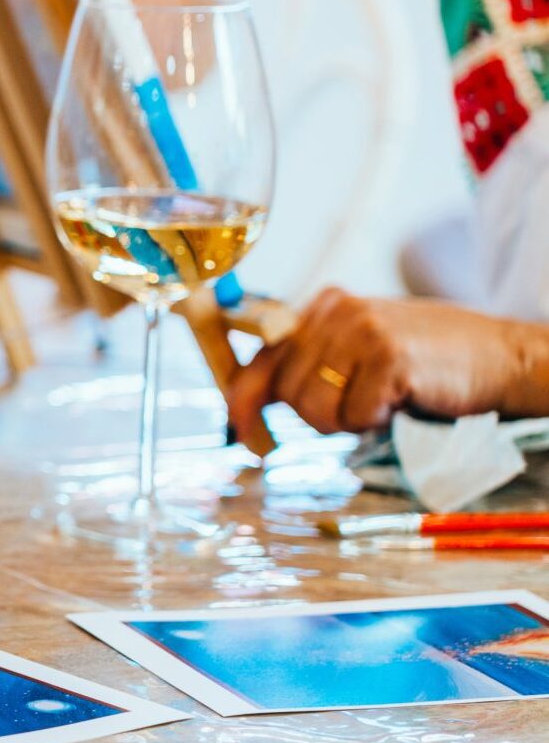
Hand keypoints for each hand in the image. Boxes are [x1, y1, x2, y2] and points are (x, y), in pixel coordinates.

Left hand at [226, 288, 543, 443]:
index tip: (243, 436)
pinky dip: (376, 421)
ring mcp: (362, 330)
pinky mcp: (389, 357)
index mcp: (321, 307)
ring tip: (381, 400)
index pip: (260, 359)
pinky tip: (402, 400)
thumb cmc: (422, 362)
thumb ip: (307, 365)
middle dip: (315, 416)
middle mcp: (335, 310)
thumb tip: (244, 403)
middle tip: (357, 410)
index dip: (243, 403)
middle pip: (286, 391)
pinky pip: (355, 416)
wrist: (498, 357)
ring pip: (313, 407)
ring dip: (346, 421)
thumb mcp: (355, 352)